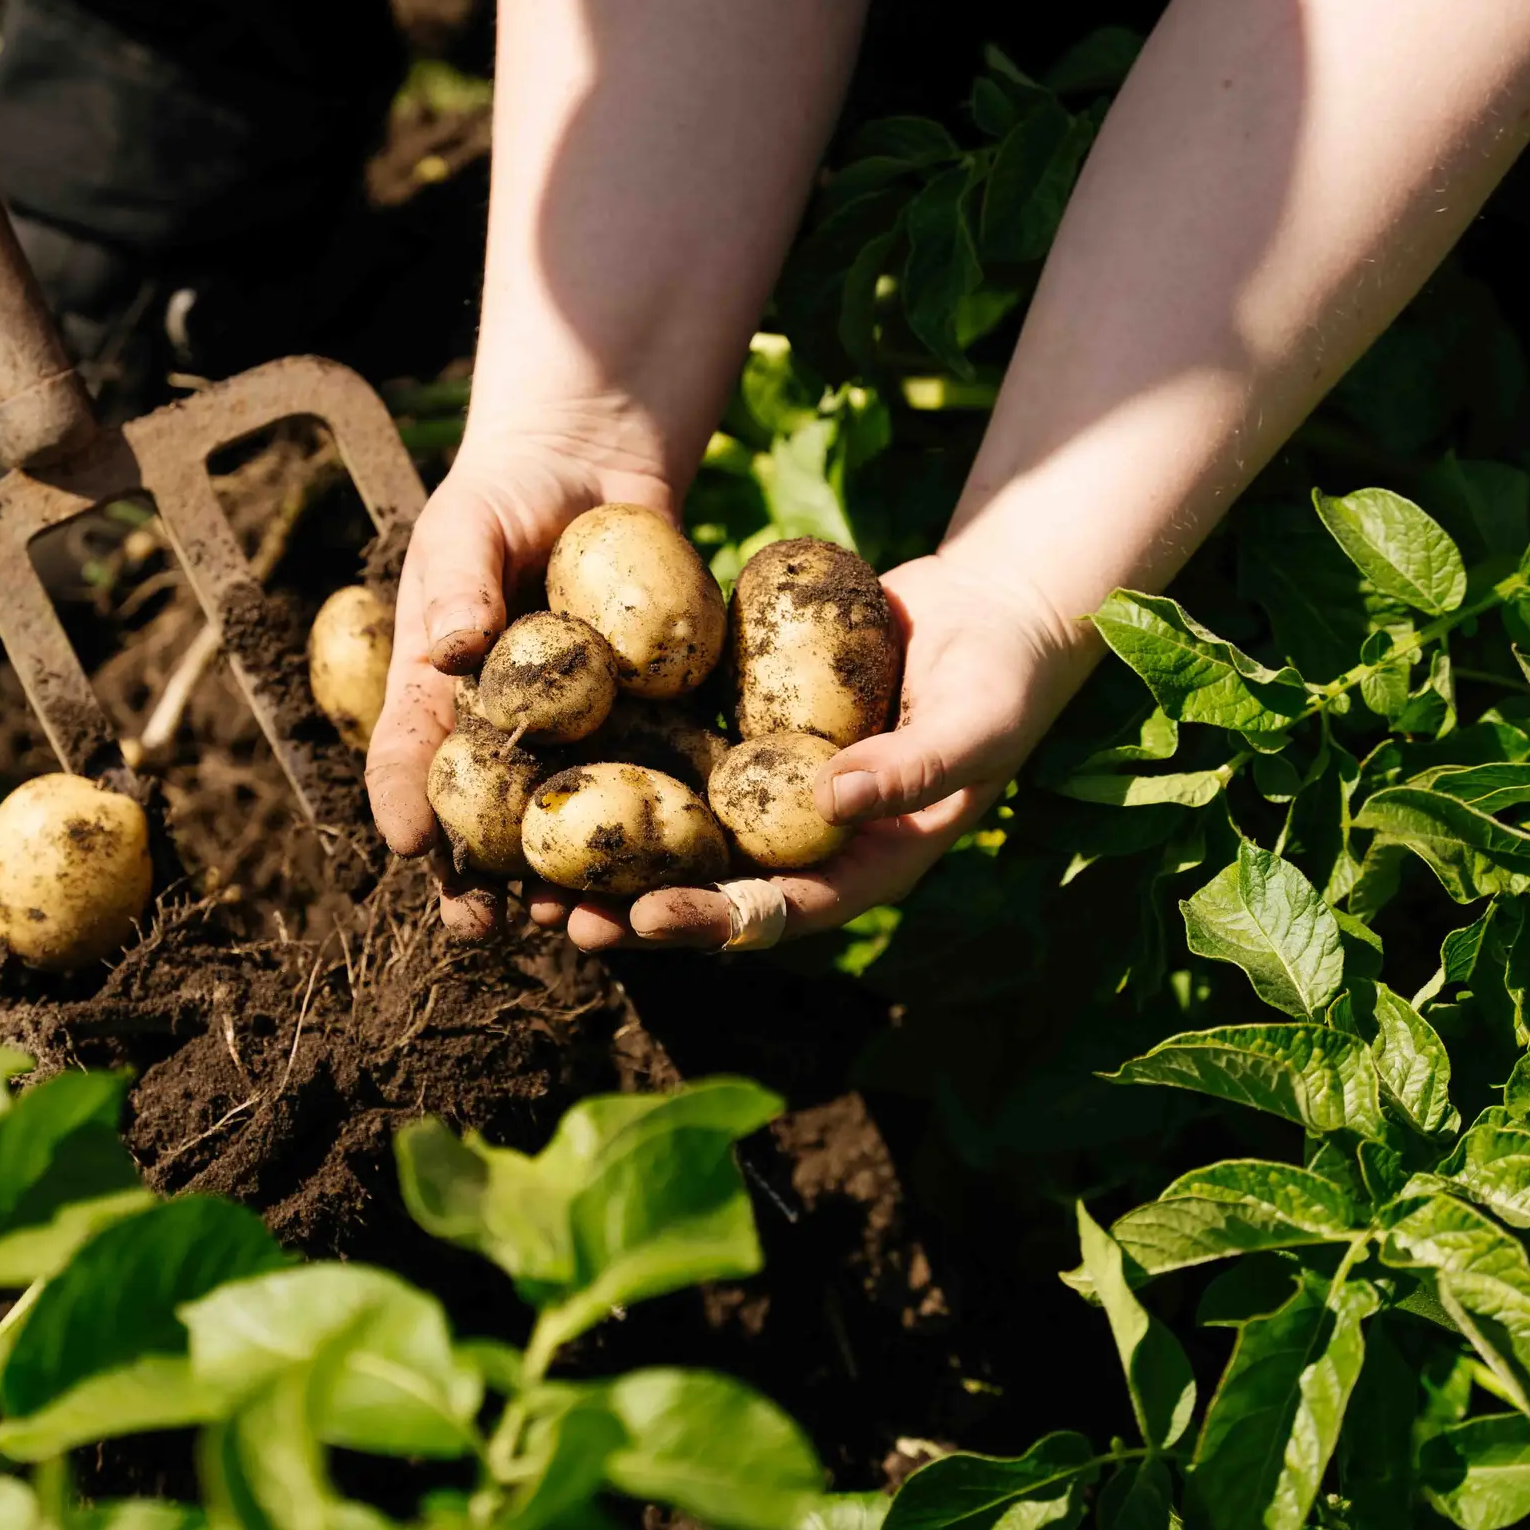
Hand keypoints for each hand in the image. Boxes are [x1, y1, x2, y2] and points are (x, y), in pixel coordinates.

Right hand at [364, 422, 680, 935]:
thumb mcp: (470, 525)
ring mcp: (573, 739)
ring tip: (571, 923)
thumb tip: (454, 645)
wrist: (596, 469)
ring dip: (564, 882)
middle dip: (478, 884)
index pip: (409, 760)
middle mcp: (500, 734)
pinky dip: (652, 834)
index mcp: (438, 696)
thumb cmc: (508, 496)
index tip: (409, 846)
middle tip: (482, 927)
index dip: (404, 806)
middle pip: (482, 823)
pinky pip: (646, 785)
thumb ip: (459, 583)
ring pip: (565, 826)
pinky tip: (665, 873)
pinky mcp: (642, 726)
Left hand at [562, 548, 1092, 952]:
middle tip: (552, 912)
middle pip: (709, 888)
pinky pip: (683, 757)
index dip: (709, 920)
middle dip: (631, 907)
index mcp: (863, 861)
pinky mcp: (750, 735)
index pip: (778, 910)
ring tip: (528, 862)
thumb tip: (829, 804)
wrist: (991, 608)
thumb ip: (911, 769)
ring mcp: (774, 789)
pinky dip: (628, 765)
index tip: (641, 918)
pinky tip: (561, 758)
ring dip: (611, 850)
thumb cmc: (1001, 678)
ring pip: (681, 831)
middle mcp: (807, 840)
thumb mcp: (974, 723)